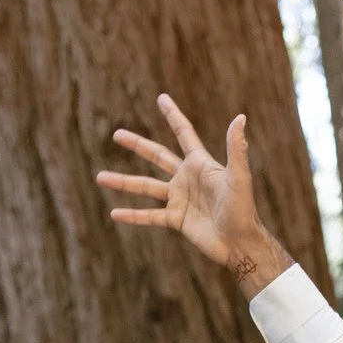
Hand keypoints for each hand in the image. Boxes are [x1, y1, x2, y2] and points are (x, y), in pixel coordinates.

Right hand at [99, 97, 295, 293]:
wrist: (240, 243)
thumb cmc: (243, 209)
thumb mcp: (239, 177)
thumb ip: (236, 149)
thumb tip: (240, 118)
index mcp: (200, 164)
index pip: (184, 133)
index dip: (172, 115)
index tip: (161, 98)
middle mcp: (187, 178)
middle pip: (157, 156)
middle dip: (137, 145)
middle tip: (117, 134)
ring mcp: (180, 199)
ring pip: (146, 187)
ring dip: (123, 182)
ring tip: (99, 177)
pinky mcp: (176, 220)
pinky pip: (149, 216)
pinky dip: (132, 215)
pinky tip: (114, 214)